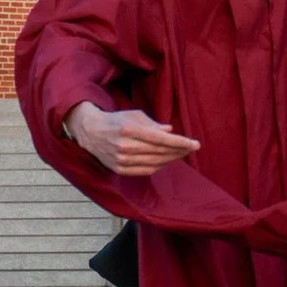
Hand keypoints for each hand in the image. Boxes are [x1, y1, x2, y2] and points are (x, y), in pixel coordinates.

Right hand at [67, 100, 201, 178]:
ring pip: (154, 163)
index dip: (180, 142)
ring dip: (171, 159)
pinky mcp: (119, 169)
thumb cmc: (117, 120)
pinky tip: (167, 161)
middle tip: (192, 148)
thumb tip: (171, 131)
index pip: (161, 139)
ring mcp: (121, 160)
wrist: (91, 132)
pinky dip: (159, 167)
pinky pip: (145, 171)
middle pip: (160, 152)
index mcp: (129, 130)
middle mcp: (125, 146)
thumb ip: (153, 124)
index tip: (195, 144)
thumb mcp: (135, 116)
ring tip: (181, 154)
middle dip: (179, 151)